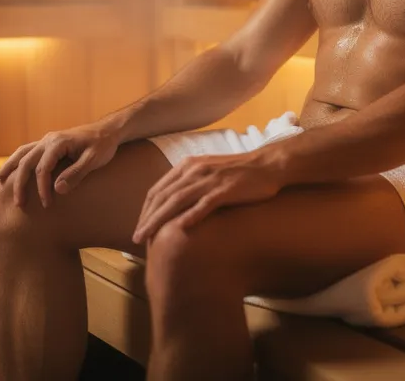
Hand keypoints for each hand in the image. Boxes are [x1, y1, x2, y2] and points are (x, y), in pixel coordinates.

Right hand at [0, 120, 122, 208]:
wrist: (108, 131)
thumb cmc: (103, 146)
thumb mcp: (94, 160)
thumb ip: (76, 174)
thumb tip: (57, 189)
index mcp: (58, 142)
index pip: (43, 168)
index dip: (42, 188)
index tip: (47, 204)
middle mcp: (49, 139)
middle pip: (27, 161)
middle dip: (20, 183)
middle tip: (19, 204)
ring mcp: (47, 140)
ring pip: (22, 153)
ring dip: (10, 167)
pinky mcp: (48, 144)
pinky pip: (27, 151)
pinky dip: (17, 160)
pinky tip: (10, 170)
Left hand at [132, 152, 284, 245]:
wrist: (267, 165)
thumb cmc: (238, 173)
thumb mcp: (208, 173)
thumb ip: (190, 184)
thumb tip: (173, 205)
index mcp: (187, 166)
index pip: (158, 189)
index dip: (146, 209)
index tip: (139, 226)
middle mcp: (194, 170)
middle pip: (163, 196)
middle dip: (147, 218)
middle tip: (136, 238)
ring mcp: (209, 179)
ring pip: (177, 201)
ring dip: (160, 220)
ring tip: (148, 237)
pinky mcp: (225, 189)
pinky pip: (204, 204)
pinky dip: (191, 216)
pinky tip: (180, 229)